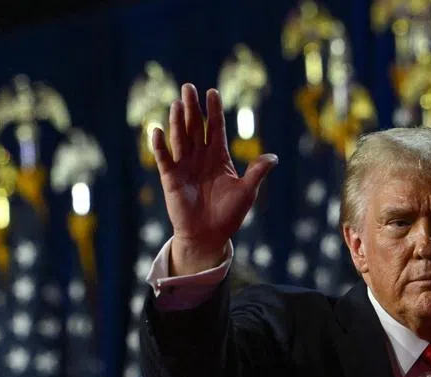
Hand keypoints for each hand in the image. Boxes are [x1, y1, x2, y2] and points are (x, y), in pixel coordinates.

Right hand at [150, 83, 276, 275]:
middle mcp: (200, 157)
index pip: (216, 128)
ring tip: (178, 103)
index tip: (213, 92)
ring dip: (178, 121)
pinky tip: (157, 130)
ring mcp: (184, 166)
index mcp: (218, 158)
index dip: (214, 111)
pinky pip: (164, 158)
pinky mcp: (171, 178)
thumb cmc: (229, 214)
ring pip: (180, 138)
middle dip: (193, 108)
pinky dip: (160, 145)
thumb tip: (274, 157)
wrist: (210, 235)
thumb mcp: (247, 192)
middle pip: (196, 127)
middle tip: (188, 87)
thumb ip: (257, 173)